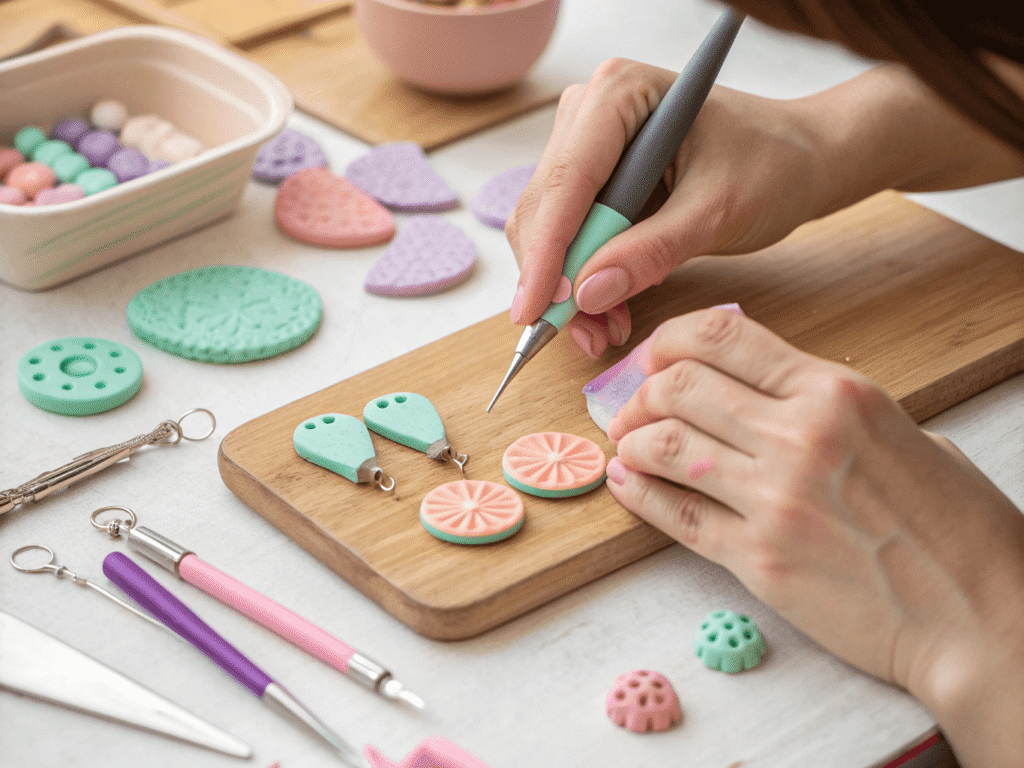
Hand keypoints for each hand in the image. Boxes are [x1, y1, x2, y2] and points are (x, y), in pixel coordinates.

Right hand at [505, 58, 826, 356]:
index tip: (535, 311)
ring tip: (604, 331)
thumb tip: (587, 293)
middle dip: (556, 278)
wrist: (798, 160)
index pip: (567, 179)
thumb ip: (652, 251)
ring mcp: (585, 146)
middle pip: (545, 208)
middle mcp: (590, 112)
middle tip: (583, 336)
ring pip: (548, 230)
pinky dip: (581, 281)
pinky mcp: (592, 181)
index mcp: (620, 93)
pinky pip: (568, 238)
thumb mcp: (719, 212)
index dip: (546, 251)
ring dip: (568, 288)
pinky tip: (607, 311)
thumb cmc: (772, 166)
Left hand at [604, 307, 1023, 766]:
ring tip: (632, 447)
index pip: (721, 337)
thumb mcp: (901, 431)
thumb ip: (828, 408)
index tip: (658, 358)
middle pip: (678, 386)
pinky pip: (672, 515)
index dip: (670, 341)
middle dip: (642, 393)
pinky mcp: (757, 559)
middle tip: (635, 409)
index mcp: (836, 393)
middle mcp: (798, 436)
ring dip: (633, 441)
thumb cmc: (954, 526)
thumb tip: (765, 395)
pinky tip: (629, 484)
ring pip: (663, 445)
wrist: (979, 616)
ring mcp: (772, 499)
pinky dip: (638, 494)